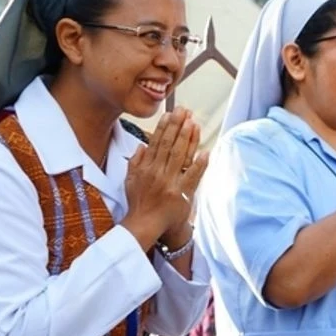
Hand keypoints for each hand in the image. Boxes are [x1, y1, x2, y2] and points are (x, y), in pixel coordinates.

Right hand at [122, 108, 207, 248]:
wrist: (144, 224)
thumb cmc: (138, 203)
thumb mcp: (130, 180)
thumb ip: (135, 162)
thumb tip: (141, 145)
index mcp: (145, 168)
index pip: (156, 142)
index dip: (164, 127)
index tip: (170, 113)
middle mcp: (157, 173)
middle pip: (169, 145)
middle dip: (177, 126)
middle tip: (185, 111)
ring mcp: (170, 183)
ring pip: (180, 156)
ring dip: (188, 138)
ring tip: (194, 123)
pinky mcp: (182, 193)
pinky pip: (192, 176)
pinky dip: (199, 163)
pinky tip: (205, 151)